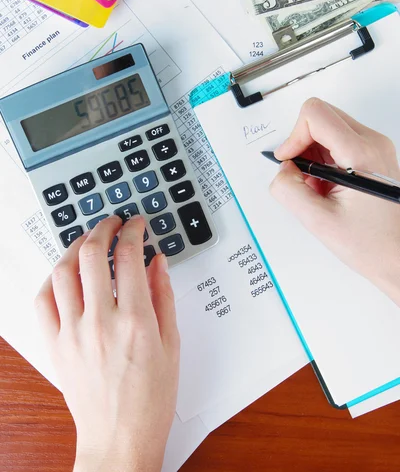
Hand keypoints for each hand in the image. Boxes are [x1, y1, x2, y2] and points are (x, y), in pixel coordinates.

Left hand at [35, 215, 179, 471]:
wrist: (119, 438)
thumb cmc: (150, 398)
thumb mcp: (170, 344)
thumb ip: (163, 296)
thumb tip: (157, 262)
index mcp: (135, 320)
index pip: (128, 256)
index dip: (133, 231)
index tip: (136, 224)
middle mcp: (100, 322)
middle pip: (92, 254)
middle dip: (103, 228)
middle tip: (113, 222)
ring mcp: (72, 333)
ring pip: (63, 272)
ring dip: (76, 247)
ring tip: (89, 241)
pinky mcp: (55, 345)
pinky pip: (43, 301)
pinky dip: (52, 280)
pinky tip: (65, 274)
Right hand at [270, 98, 399, 305]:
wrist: (398, 258)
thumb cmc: (372, 244)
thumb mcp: (318, 221)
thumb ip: (289, 190)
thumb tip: (281, 170)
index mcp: (362, 154)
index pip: (315, 115)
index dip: (293, 136)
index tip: (288, 161)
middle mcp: (372, 143)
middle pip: (321, 116)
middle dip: (301, 143)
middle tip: (299, 174)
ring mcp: (374, 147)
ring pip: (327, 127)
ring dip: (311, 153)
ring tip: (316, 185)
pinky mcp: (372, 154)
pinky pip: (337, 141)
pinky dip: (322, 158)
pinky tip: (325, 185)